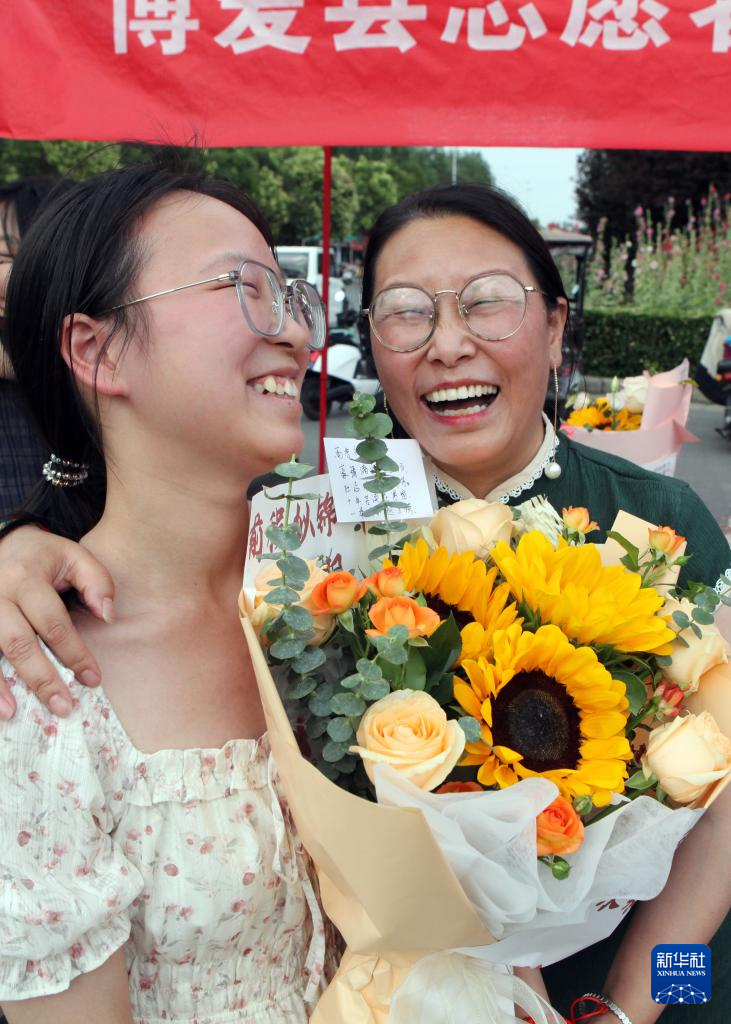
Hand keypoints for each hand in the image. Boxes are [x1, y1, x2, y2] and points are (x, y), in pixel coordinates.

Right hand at [0, 526, 114, 718]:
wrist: (2, 543)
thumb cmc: (44, 557)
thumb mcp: (74, 557)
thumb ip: (97, 582)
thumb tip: (108, 616)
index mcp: (27, 577)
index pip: (53, 622)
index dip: (74, 653)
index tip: (92, 679)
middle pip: (19, 642)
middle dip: (42, 677)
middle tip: (64, 706)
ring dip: (1, 686)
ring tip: (15, 713)